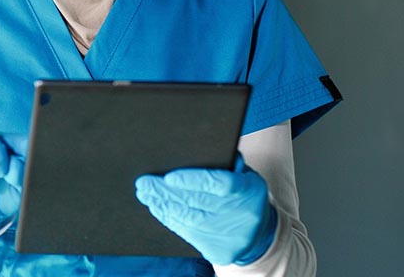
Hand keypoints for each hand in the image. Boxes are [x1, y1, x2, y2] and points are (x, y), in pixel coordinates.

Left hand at [135, 155, 277, 265]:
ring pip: (188, 219)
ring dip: (162, 205)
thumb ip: (225, 163)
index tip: (167, 177)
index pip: (218, 184)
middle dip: (165, 192)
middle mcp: (241, 215)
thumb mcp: (242, 174)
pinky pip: (187, 233)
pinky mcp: (219, 252)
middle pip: (196, 202)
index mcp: (248, 190)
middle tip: (144, 183)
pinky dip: (169, 219)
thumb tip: (198, 150)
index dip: (192, 181)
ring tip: (146, 194)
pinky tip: (157, 207)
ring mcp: (230, 236)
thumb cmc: (243, 194)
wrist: (259, 233)